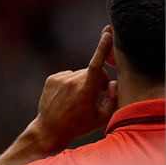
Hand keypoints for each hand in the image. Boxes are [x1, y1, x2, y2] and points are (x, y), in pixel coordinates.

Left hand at [25, 26, 117, 153]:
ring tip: (78, 100)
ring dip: (84, 82)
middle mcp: (72, 82)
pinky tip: (68, 97)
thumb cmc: (79, 126)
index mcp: (86, 91)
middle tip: (97, 95)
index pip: (97, 65)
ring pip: (80, 73)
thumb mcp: (101, 118)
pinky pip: (68, 75)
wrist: (50, 130)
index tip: (107, 33)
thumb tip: (115, 84)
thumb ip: (113, 99)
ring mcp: (60, 79)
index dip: (103, 48)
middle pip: (92, 71)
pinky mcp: (52, 78)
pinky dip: (72, 82)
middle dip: (98, 79)